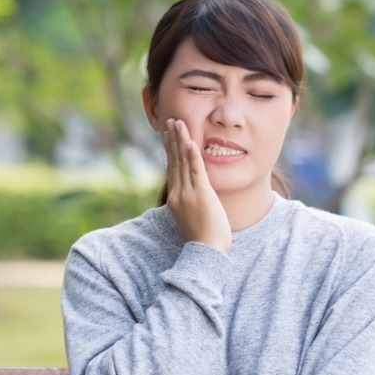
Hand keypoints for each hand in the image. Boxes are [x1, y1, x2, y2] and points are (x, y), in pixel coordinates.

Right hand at [163, 119, 231, 253]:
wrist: (206, 252)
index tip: (168, 135)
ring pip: (183, 162)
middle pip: (174, 161)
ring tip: (179, 124)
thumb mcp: (191, 218)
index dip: (170, 150)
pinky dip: (193, 155)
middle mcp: (178, 194)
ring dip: (181, 141)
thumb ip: (189, 204)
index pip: (172, 169)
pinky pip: (196, 171)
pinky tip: (191, 142)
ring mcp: (188, 194)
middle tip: (171, 121)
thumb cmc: (203, 240)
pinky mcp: (201, 195)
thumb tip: (192, 197)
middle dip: (173, 139)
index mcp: (175, 199)